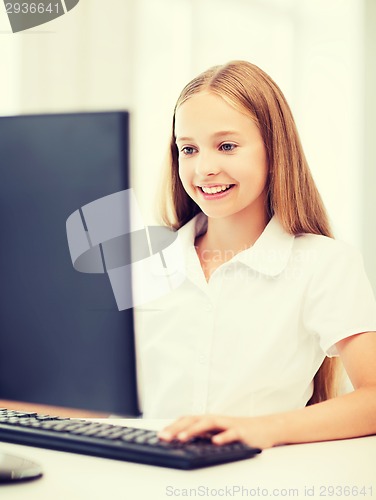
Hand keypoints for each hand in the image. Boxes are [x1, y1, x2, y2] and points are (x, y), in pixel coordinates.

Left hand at [157, 414, 283, 449]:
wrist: (265, 428)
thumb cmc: (239, 431)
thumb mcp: (218, 433)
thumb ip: (203, 435)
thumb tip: (183, 441)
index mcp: (209, 420)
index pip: (188, 420)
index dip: (173, 426)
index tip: (160, 435)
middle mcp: (217, 420)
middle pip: (194, 419)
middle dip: (178, 428)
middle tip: (164, 437)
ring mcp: (229, 424)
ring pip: (209, 424)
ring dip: (194, 430)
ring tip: (182, 438)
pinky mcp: (242, 432)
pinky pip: (231, 433)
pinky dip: (223, 437)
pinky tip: (215, 442)